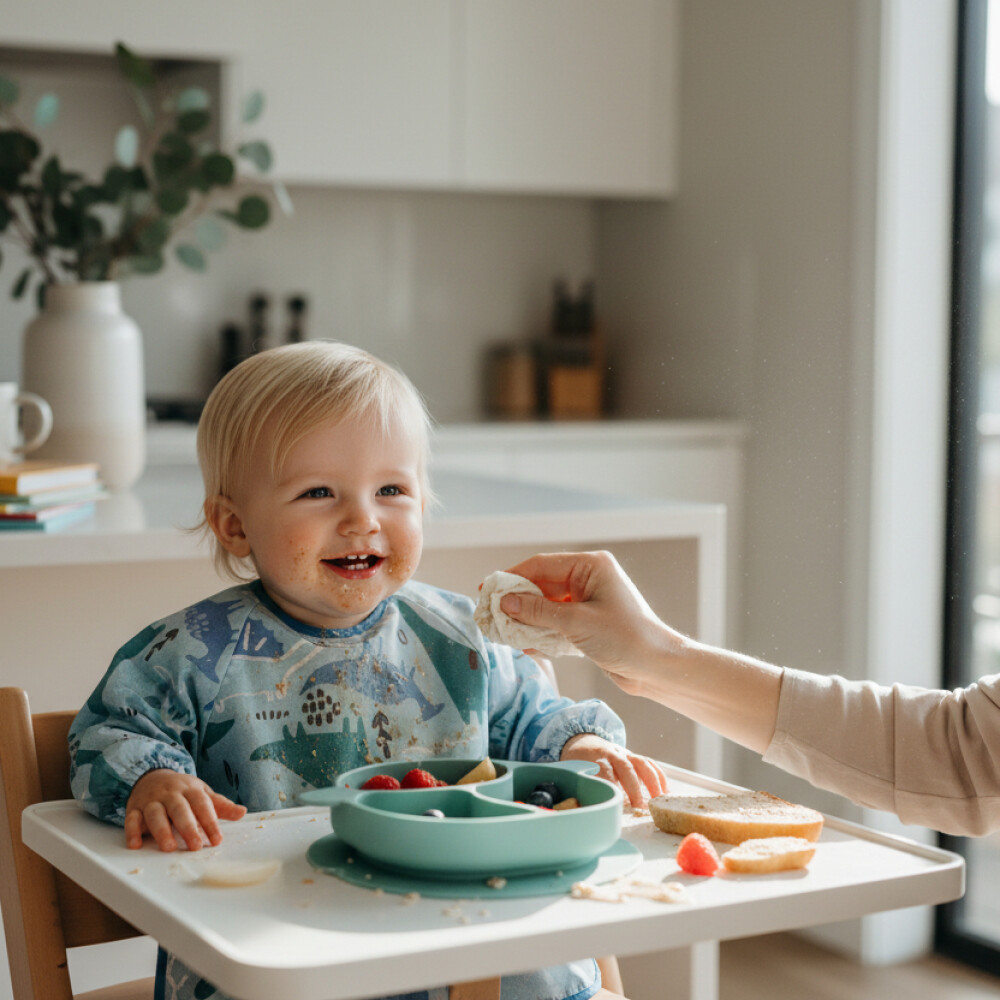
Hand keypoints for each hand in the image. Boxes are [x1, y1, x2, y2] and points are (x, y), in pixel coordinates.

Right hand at [124, 769, 246, 851]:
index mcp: (190, 789)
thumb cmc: (182, 791)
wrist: (153, 776)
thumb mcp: (202, 793)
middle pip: (179, 809)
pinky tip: (136, 845)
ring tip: (169, 847)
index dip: (210, 822)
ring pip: (155, 814)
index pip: (202, 805)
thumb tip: (243, 813)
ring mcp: (151, 800)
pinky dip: (132, 831)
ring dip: (161, 831)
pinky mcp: (134, 808)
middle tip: (195, 845)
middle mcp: (170, 794)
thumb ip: (221, 805)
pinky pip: (131, 819)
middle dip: (187, 827)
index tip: (217, 840)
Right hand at [500, 551, 686, 694]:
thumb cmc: (627, 639)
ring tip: (502, 631)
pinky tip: (524, 645)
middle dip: (517, 601)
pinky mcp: (588, 625)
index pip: (541, 565)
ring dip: (527, 620)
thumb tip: (506, 601)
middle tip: (490, 613)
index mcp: (591, 566)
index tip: (487, 589)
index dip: (512, 577)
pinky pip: (556, 624)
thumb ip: (538, 611)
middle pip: (542, 585)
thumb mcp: (577, 623)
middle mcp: (589, 580)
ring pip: (547, 607)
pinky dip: (541, 634)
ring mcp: (588, 602)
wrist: (658, 669)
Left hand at [560, 733, 667, 806]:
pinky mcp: (633, 755)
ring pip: (640, 763)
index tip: (614, 803)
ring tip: (658, 801)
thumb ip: (580, 789)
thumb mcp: (572, 773)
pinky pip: (649, 763)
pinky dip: (659, 777)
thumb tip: (583, 812)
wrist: (581, 742)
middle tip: (638, 808)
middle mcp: (610, 753)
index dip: (609, 786)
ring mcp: (624, 753)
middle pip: (624, 767)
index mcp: (593, 758)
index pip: (602, 771)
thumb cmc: (578, 764)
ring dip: (651, 782)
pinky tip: (665, 792)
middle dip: (633, 788)